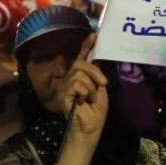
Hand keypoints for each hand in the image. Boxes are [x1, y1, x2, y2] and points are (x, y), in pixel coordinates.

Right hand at [60, 33, 108, 151]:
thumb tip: (95, 62)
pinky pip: (77, 83)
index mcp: (81, 79)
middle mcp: (70, 81)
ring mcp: (64, 87)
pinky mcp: (62, 93)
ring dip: (91, 87)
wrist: (89, 129)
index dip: (86, 47)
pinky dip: (85, 93)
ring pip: (80, 73)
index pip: (81, 60)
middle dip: (94, 72)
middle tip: (103, 84)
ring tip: (90, 99)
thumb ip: (96, 76)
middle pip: (81, 63)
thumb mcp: (100, 91)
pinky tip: (83, 102)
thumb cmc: (95, 114)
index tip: (93, 35)